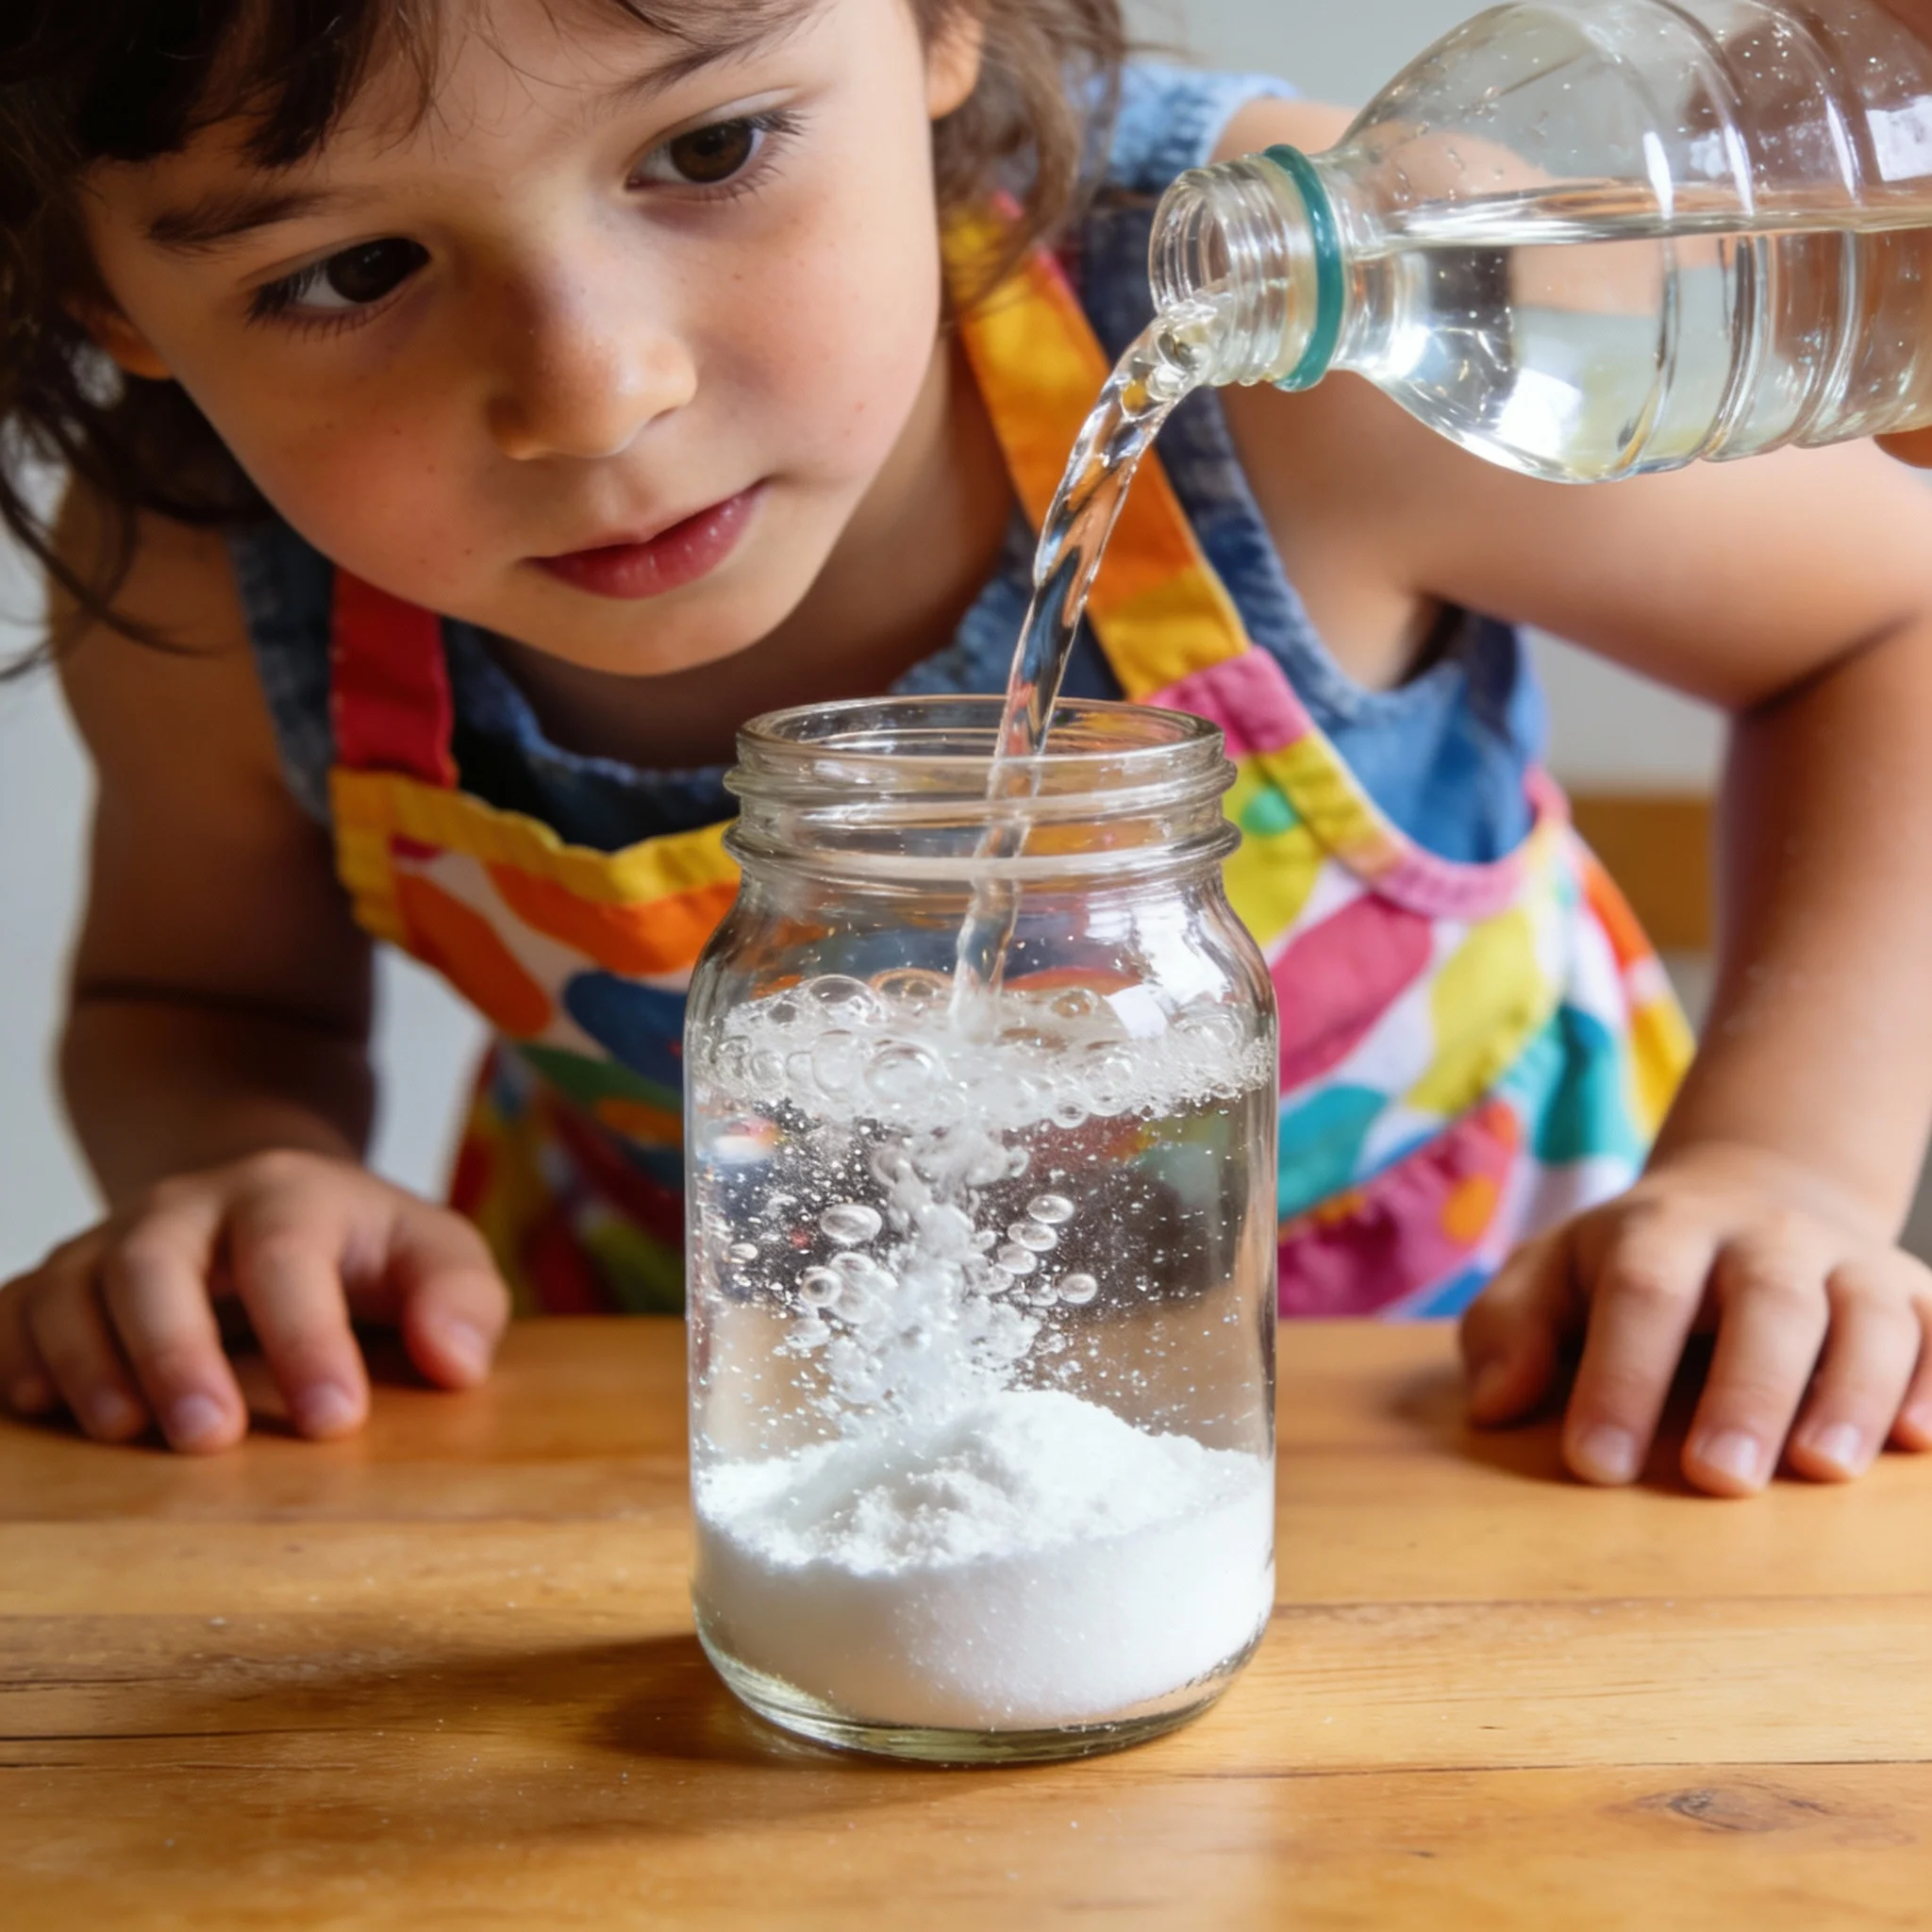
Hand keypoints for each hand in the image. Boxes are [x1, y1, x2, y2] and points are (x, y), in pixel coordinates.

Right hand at [0, 1151, 507, 1452]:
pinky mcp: (63, 1282)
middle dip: (176, 1349)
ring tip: (124, 1434)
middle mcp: (189, 1207)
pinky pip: (14, 1307)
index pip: (288, 1256)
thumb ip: (462, 1300)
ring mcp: (115, 1240)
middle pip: (156, 1261)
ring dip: (89, 1360)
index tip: (333, 1421)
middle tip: (208, 1438)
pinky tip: (36, 1407)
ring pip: (72, 1284)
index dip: (308, 1338)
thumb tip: (456, 1363)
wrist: (269, 1201)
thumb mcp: (436, 1255)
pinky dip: (14, 1353)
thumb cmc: (364, 1248)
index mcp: (288, 1194)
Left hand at [1461, 1142, 1931, 1495]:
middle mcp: (1763, 1237)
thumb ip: (1509, 1330)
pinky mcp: (1914, 1293)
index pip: (1641, 1295)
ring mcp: (1847, 1262)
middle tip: (1718, 1478)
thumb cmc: (1630, 1265)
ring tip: (1822, 1468)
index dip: (1620, 1377)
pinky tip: (1916, 1440)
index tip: (1596, 1464)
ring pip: (1868, 1314)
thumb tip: (1496, 1406)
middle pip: (1765, 1301)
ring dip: (1851, 1391)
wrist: (1753, 1192)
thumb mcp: (1552, 1275)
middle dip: (1744, 1390)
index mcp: (1659, 1232)